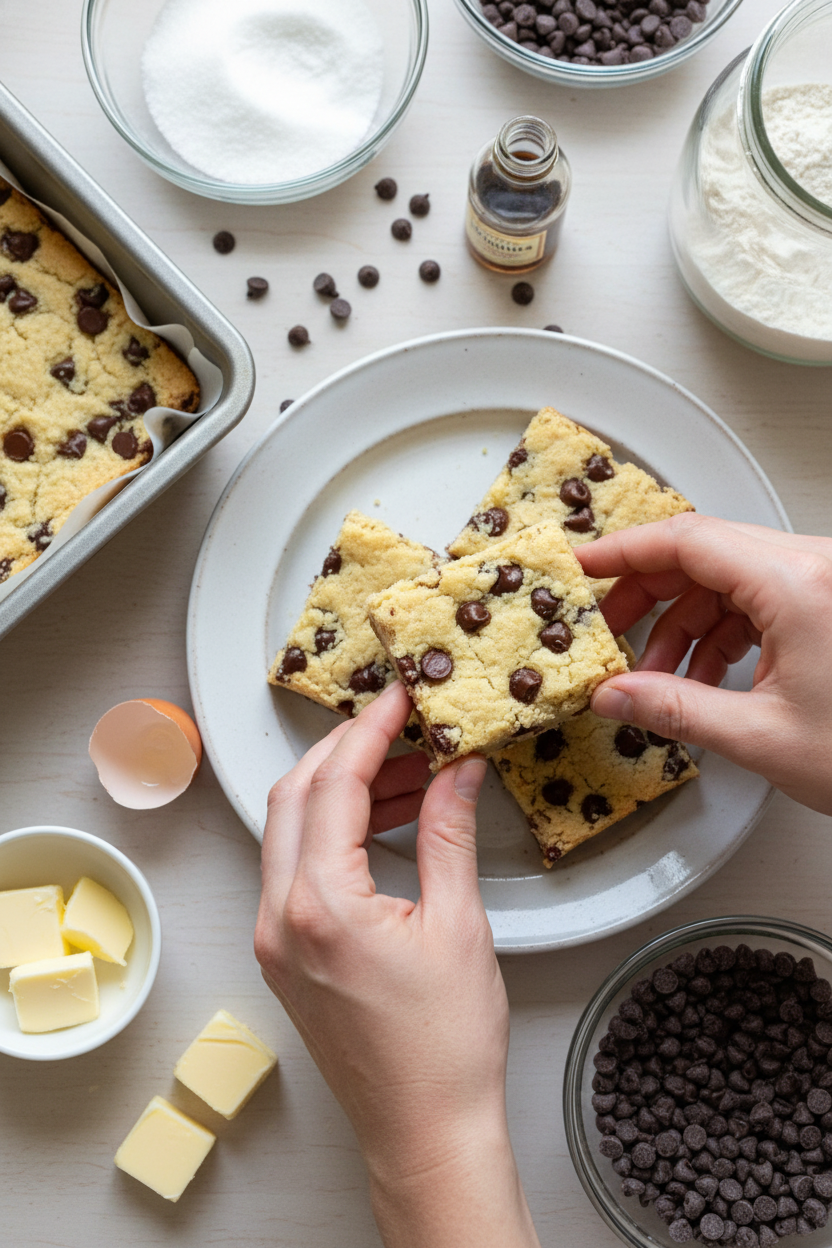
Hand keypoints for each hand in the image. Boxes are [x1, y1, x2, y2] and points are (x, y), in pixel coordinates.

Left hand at [255, 682, 539, 1247]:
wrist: (425, 1132)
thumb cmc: (443, 1050)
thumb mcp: (458, 925)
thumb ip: (448, 833)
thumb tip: (457, 771)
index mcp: (320, 905)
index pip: (334, 786)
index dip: (368, 730)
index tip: (397, 697)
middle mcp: (280, 917)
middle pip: (295, 797)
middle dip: (346, 750)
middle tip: (399, 724)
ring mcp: (276, 939)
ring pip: (291, 831)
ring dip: (342, 792)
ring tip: (410, 774)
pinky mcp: (286, 955)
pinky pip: (298, 869)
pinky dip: (336, 834)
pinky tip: (386, 824)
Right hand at [576, 514, 831, 813]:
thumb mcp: (762, 736)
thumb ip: (674, 710)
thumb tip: (614, 695)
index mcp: (800, 586)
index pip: (689, 541)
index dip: (624, 551)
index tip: (582, 565)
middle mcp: (815, 570)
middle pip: (705, 554)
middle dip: (647, 592)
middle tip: (606, 628)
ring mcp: (825, 584)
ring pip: (728, 578)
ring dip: (683, 620)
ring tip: (654, 673)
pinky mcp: (828, 605)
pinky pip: (758, 599)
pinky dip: (721, 631)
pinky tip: (700, 676)